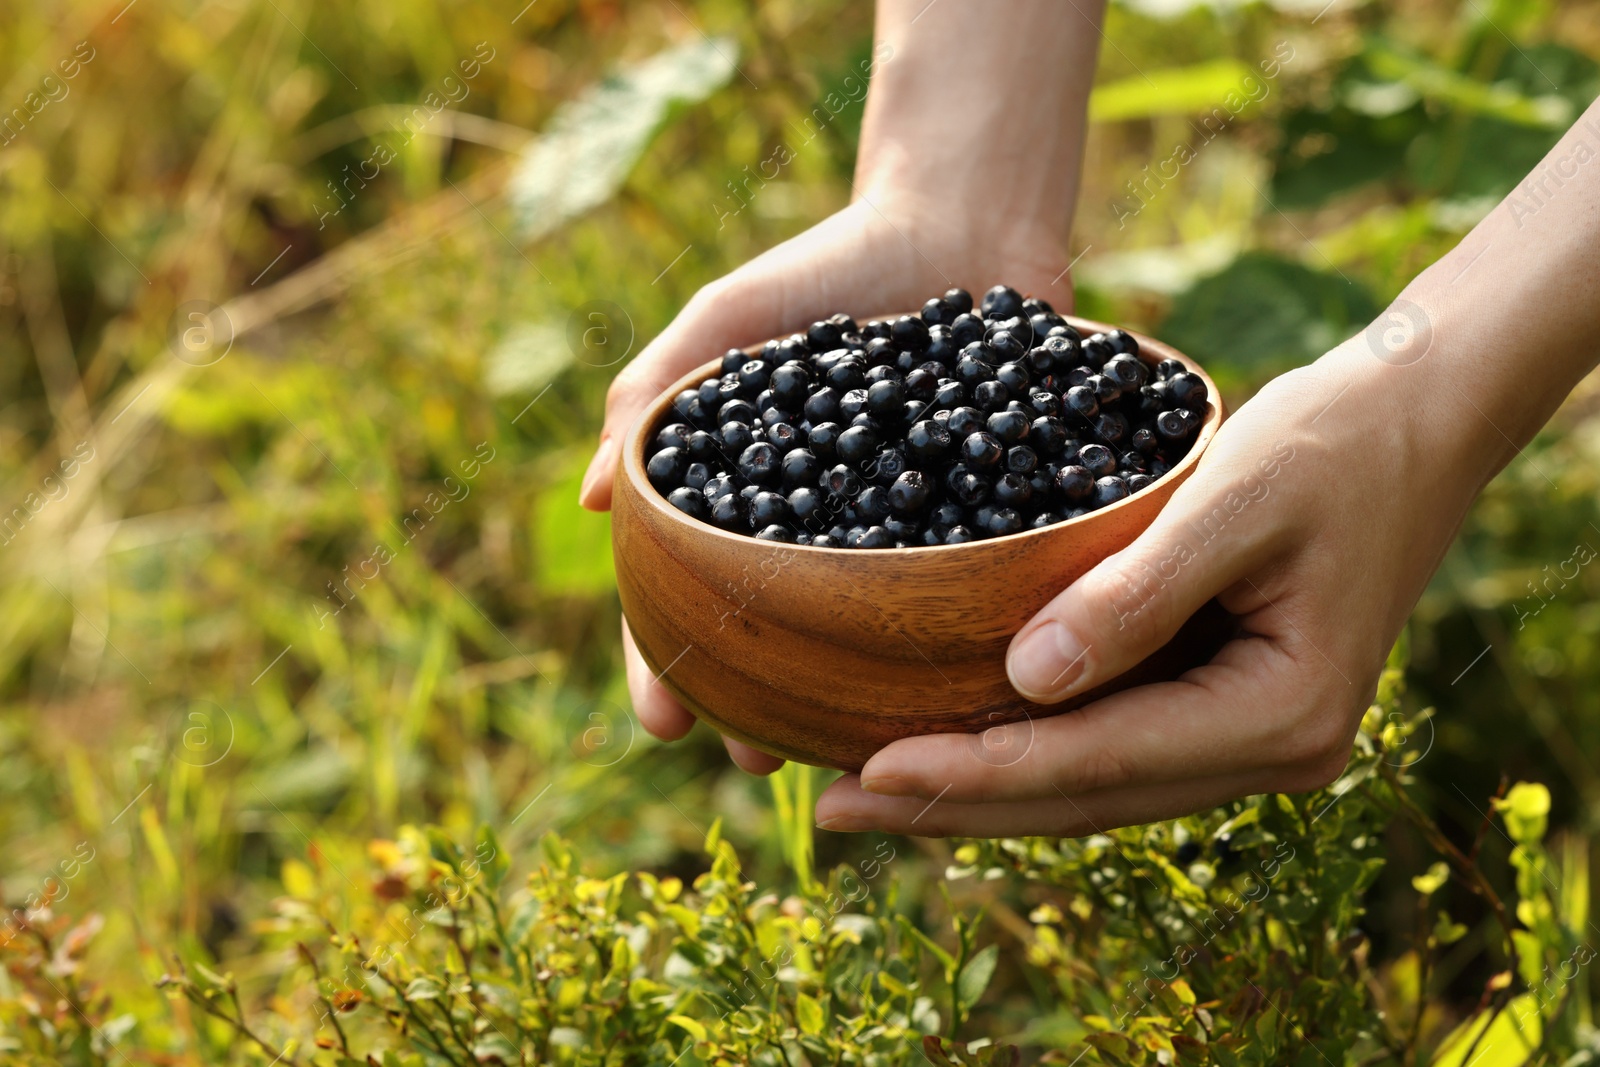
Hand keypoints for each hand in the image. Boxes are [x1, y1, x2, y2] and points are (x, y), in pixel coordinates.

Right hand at [582, 195, 1073, 773]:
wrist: (959, 227)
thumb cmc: (828, 269)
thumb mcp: (729, 319)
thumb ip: (651, 394)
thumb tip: (587, 500)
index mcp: (751, 503)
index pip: (684, 596)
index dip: (662, 662)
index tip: (661, 719)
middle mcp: (822, 539)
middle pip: (770, 643)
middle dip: (753, 711)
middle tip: (756, 759)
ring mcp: (904, 543)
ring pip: (862, 647)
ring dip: (842, 707)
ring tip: (844, 750)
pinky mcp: (987, 532)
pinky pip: (959, 603)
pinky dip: (944, 652)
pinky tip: (941, 698)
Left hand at [814, 338, 1494, 834]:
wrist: (1416, 421)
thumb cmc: (1334, 443)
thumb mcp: (1234, 501)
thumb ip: (1135, 595)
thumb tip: (1025, 683)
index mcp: (1282, 712)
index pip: (1099, 759)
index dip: (978, 770)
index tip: (869, 770)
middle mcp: (1274, 750)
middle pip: (1085, 797)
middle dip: (955, 804)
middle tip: (834, 807)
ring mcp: (1253, 737)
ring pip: (1092, 786)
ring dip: (982, 791)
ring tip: (868, 791)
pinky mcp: (1228, 705)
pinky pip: (1111, 747)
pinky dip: (1028, 752)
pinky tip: (953, 746)